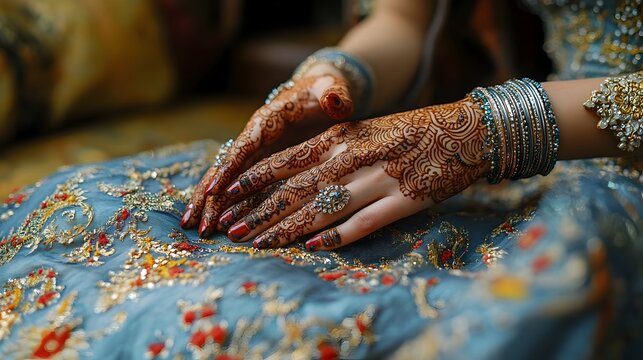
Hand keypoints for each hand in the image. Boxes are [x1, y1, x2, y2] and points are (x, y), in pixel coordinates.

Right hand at [180, 72, 354, 235]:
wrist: (320, 90)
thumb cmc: (325, 90)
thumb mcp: (330, 88)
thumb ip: (333, 94)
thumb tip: (334, 99)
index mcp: (269, 118)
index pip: (246, 145)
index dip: (230, 168)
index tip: (215, 190)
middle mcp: (254, 136)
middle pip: (227, 167)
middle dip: (211, 194)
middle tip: (196, 221)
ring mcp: (255, 151)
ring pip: (227, 179)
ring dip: (212, 203)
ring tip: (196, 228)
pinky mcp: (260, 162)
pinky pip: (239, 185)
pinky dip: (226, 203)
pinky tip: (214, 224)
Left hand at [218, 97, 489, 249]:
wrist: (461, 132)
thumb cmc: (404, 132)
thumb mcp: (360, 132)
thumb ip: (327, 151)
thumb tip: (289, 174)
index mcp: (339, 138)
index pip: (286, 161)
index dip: (254, 180)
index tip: (227, 195)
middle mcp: (351, 158)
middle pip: (295, 190)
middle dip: (259, 211)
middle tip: (230, 228)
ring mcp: (376, 181)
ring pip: (321, 209)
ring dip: (285, 228)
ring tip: (257, 243)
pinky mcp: (402, 202)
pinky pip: (362, 223)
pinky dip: (336, 236)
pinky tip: (312, 247)